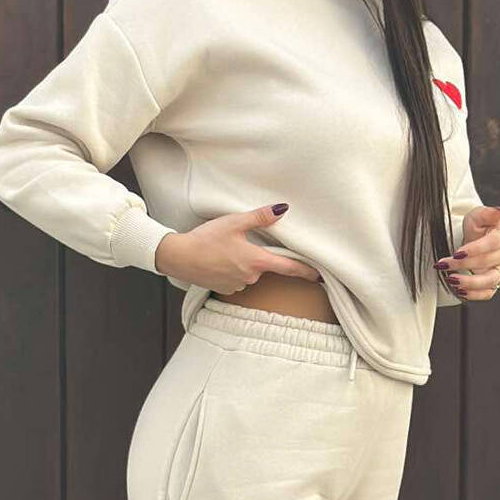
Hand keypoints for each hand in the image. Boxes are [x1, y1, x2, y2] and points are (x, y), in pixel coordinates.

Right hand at [154, 205, 322, 293]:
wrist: (179, 257)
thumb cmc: (205, 239)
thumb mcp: (234, 222)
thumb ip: (259, 217)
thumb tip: (281, 210)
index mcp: (256, 261)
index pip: (289, 268)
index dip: (307, 272)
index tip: (320, 276)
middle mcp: (250, 277)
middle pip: (265, 267)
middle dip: (257, 256)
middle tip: (238, 244)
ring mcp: (238, 286)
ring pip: (249, 273)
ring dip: (243, 263)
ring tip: (225, 251)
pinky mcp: (225, 290)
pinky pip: (236, 280)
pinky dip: (232, 271)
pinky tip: (219, 261)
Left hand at [436, 205, 499, 300]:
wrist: (475, 238)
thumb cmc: (477, 227)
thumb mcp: (477, 215)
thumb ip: (486, 213)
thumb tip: (497, 211)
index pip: (493, 243)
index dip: (475, 249)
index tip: (457, 253)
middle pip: (489, 262)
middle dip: (464, 264)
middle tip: (445, 263)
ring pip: (490, 281)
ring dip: (469, 282)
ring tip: (451, 279)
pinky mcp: (495, 282)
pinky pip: (488, 293)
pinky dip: (473, 294)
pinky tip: (459, 290)